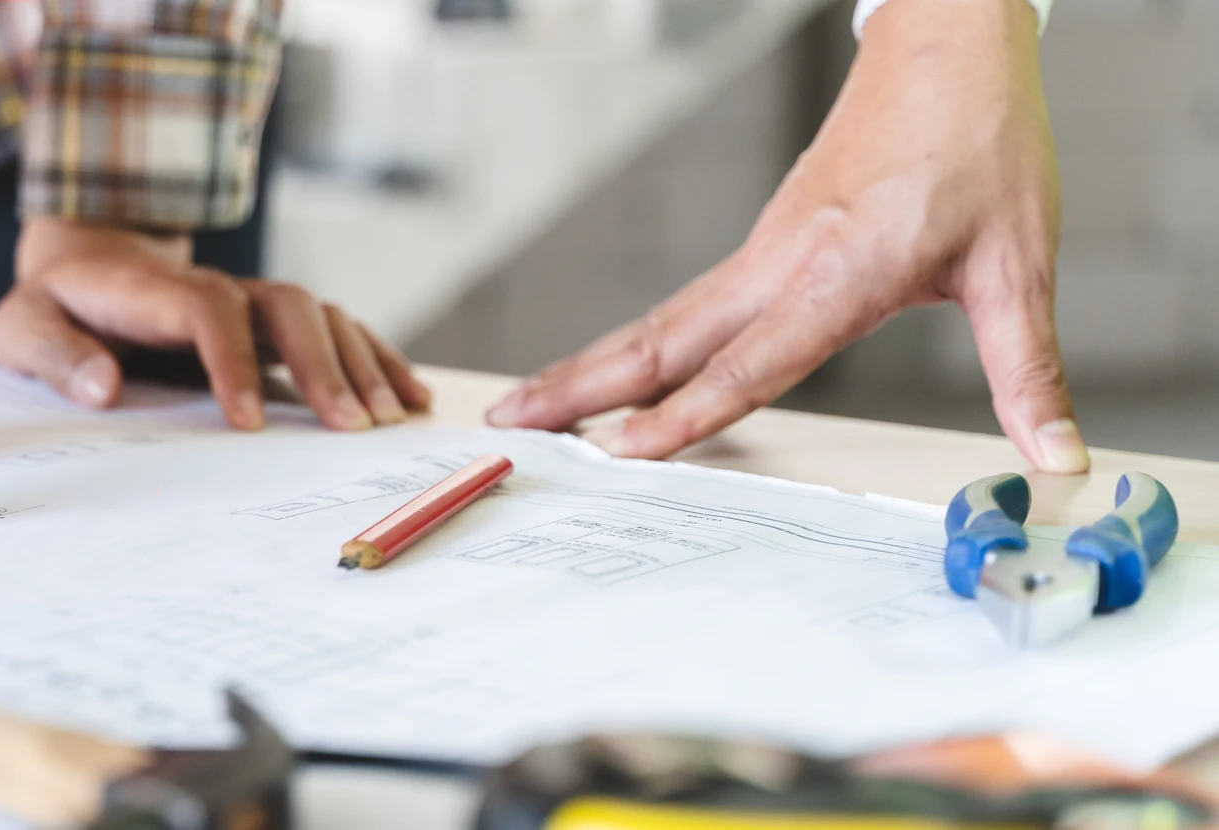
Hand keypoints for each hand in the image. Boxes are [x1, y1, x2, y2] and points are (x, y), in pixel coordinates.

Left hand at [0, 218, 429, 428]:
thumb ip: (56, 355)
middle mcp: (212, 286)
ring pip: (319, 314)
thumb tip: (104, 387)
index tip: (247, 422)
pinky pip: (332, 330)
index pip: (206, 309)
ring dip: (359, 363)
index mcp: (150, 291)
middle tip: (351, 427)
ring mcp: (247, 300)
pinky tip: (408, 397)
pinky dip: (374, 358)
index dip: (231, 360)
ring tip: (388, 420)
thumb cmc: (54, 306)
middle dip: (322, 364)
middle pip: (285, 304)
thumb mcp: (24, 327)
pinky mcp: (268, 322)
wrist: (82, 264)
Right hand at [488, 0, 1083, 472]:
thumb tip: (1056, 453)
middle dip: (579, 387)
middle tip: (508, 424)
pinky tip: (612, 375)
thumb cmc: (981, 143)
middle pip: (660, 340)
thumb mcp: (1021, 265)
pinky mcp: (765, 247)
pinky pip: (684, 309)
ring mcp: (762, 253)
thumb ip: (1028, 370)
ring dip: (589, 367)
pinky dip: (633, 348)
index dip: (685, 416)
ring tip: (528, 406)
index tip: (623, 454)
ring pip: (659, 322)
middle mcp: (780, 263)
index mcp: (838, 274)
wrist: (949, 52)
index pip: (749, 364)